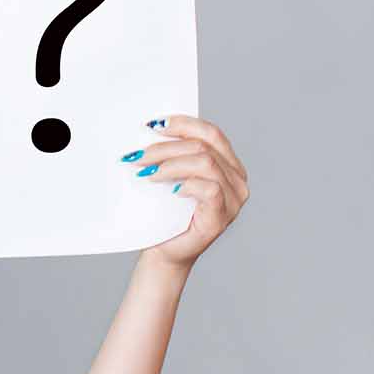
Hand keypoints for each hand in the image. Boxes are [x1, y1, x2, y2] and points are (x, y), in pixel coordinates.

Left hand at [130, 113, 248, 270]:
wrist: (163, 250)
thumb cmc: (165, 212)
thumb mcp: (169, 176)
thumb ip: (172, 154)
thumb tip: (148, 128)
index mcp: (228, 164)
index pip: (211, 133)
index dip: (183, 123)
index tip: (152, 125)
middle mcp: (237, 179)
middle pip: (204, 146)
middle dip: (166, 147)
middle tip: (137, 156)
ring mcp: (233, 199)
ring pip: (205, 163)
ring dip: (170, 164)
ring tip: (145, 172)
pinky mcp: (222, 217)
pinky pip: (210, 189)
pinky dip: (187, 184)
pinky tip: (169, 189)